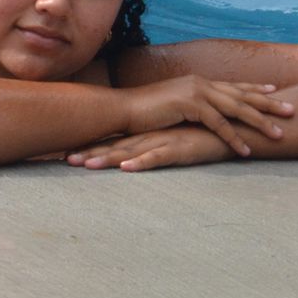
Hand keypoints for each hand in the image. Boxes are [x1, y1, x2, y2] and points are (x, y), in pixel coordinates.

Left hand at [69, 125, 237, 171]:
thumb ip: (160, 146)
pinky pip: (158, 157)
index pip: (115, 142)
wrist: (236, 129)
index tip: (65, 153)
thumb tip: (140, 155)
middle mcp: (152, 136)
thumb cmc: (206, 137)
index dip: (91, 147)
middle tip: (62, 159)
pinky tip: (125, 168)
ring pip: (129, 151)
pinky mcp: (181, 148)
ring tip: (81, 165)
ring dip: (105, 159)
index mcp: (149, 135)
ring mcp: (165, 141)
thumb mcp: (178, 142)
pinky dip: (141, 163)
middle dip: (88, 153)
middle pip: (114, 146)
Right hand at [121, 75, 290, 154]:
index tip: (275, 90)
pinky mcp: (190, 106)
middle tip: (292, 111)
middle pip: (242, 94)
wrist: (123, 109)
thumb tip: (201, 112)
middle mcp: (200, 83)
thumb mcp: (172, 104)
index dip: (255, 88)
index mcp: (197, 82)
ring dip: (260, 123)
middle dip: (269, 103)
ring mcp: (196, 92)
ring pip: (237, 108)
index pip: (232, 85)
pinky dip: (235, 138)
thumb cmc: (144, 112)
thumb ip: (190, 105)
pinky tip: (246, 150)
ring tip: (279, 135)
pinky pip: (219, 124)